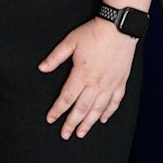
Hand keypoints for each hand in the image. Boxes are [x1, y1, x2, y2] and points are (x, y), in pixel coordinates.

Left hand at [39, 17, 136, 139]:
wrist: (119, 27)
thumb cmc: (94, 33)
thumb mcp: (70, 42)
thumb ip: (55, 57)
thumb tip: (42, 68)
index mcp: (82, 74)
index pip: (66, 98)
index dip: (57, 110)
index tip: (50, 119)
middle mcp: (96, 83)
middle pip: (81, 108)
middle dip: (72, 123)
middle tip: (65, 134)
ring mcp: (110, 84)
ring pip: (98, 109)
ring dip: (89, 123)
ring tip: (81, 133)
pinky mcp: (120, 82)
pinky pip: (115, 102)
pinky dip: (109, 112)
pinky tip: (103, 120)